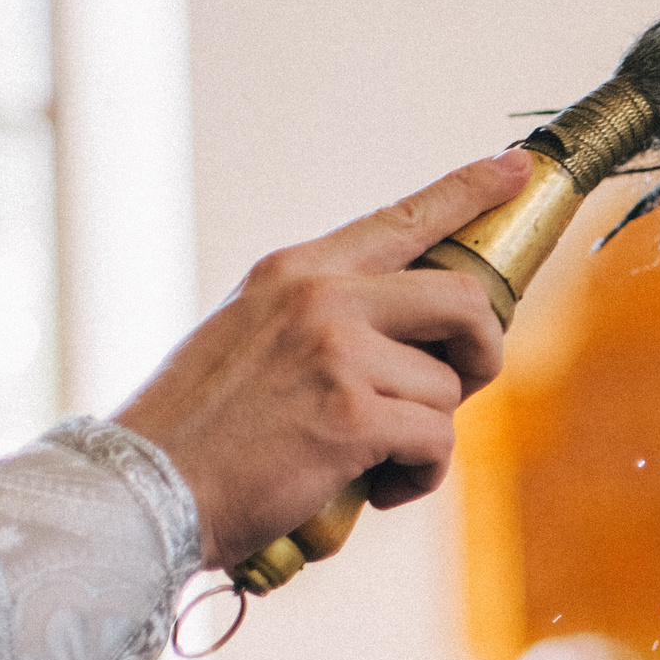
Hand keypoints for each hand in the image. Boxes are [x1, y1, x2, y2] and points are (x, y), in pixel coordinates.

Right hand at [111, 150, 532, 570]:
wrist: (144, 490)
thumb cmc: (203, 432)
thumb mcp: (252, 341)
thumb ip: (324, 324)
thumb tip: (413, 344)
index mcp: (295, 272)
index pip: (402, 219)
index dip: (469, 191)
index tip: (515, 167)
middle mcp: (320, 296)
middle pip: (461, 296)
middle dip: (482, 349)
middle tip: (463, 386)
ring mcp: (337, 350)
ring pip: (448, 386)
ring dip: (427, 436)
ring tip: (372, 462)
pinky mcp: (352, 413)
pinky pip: (437, 441)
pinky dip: (419, 477)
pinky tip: (374, 492)